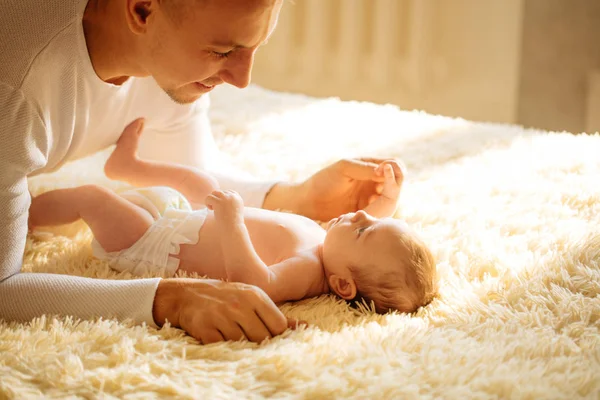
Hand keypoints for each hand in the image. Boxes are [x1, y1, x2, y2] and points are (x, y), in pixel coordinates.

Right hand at [153, 278, 301, 343]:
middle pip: (263, 338)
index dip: (275, 335)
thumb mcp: (251, 298)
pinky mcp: (205, 328)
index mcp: (255, 296)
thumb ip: (275, 314)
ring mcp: (222, 316)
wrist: (185, 294)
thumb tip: (303, 326)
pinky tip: (218, 337)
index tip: (267, 336)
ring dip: (239, 345)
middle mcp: (240, 304)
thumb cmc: (225, 297)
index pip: (279, 325)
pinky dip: (223, 347)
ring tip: (231, 334)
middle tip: (247, 337)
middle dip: (258, 343)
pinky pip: (223, 347)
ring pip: (243, 344)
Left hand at [205, 190, 243, 223]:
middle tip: (217, 209)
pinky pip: (209, 197)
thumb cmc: (233, 224)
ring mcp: (226, 198)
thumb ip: (230, 204)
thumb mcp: (235, 211)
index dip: (223, 199)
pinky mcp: (219, 202)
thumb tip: (220, 200)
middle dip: (217, 200)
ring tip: (213, 209)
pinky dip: (207, 203)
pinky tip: (212, 209)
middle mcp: (233, 196)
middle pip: (220, 191)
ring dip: (212, 200)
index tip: (222, 208)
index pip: (228, 192)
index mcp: (238, 198)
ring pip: (214, 193)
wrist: (233, 229)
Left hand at [296, 158, 404, 220]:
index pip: (396, 165)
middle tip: (379, 190)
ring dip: (387, 201)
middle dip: (394, 186)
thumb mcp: (344, 169)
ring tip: (371, 201)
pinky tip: (367, 212)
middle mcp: (374, 181)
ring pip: (392, 199)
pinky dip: (380, 212)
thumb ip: (364, 169)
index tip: (385, 172)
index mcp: (371, 166)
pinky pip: (382, 212)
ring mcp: (371, 197)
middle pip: (398, 183)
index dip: (396, 169)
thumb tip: (386, 170)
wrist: (308, 202)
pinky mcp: (367, 211)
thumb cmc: (323, 180)